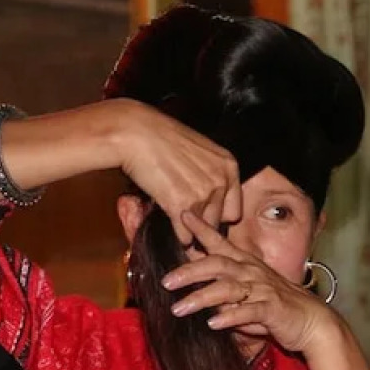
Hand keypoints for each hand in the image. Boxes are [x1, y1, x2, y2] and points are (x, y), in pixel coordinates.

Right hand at [109, 100, 241, 245]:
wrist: (135, 133)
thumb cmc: (161, 136)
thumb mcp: (200, 150)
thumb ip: (211, 172)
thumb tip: (211, 195)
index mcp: (229, 167)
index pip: (234, 210)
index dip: (218, 214)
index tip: (204, 213)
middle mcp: (220, 182)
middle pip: (217, 222)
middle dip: (202, 223)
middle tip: (188, 219)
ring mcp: (202, 195)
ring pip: (201, 230)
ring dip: (190, 230)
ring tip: (179, 223)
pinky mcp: (180, 205)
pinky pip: (185, 235)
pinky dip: (179, 237)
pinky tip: (174, 231)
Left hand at [161, 212, 341, 351]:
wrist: (313, 322)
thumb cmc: (277, 307)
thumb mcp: (247, 292)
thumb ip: (221, 285)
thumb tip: (194, 279)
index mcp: (247, 265)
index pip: (221, 243)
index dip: (202, 229)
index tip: (183, 215)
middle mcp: (253, 273)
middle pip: (218, 265)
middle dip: (190, 271)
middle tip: (165, 281)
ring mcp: (263, 291)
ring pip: (228, 289)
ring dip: (202, 298)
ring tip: (179, 309)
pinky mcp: (272, 310)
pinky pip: (249, 311)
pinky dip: (230, 317)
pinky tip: (213, 323)